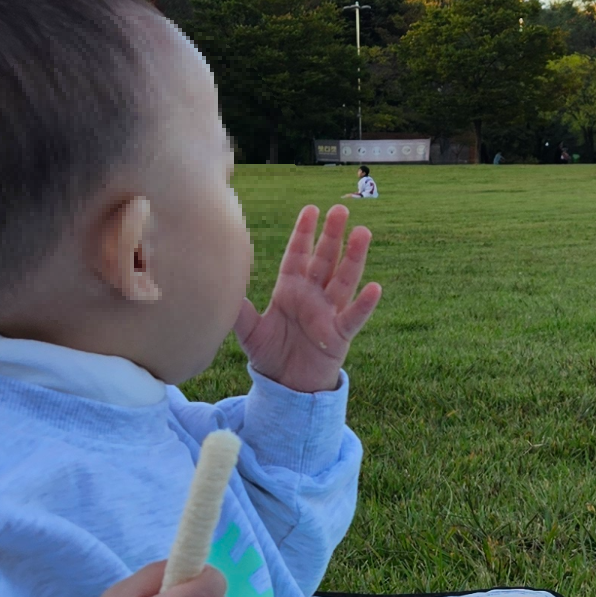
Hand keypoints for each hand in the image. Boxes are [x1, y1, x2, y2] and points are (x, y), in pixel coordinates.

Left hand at [233, 203, 379, 393]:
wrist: (285, 387)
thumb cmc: (269, 355)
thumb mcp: (249, 331)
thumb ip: (238, 309)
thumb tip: (221, 286)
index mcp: (290, 290)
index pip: (298, 254)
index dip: (304, 233)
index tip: (310, 209)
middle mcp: (312, 296)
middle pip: (325, 260)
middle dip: (332, 235)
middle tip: (341, 209)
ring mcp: (328, 313)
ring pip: (344, 280)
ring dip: (354, 257)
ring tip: (363, 233)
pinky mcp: (339, 335)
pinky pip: (353, 316)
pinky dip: (365, 304)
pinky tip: (374, 287)